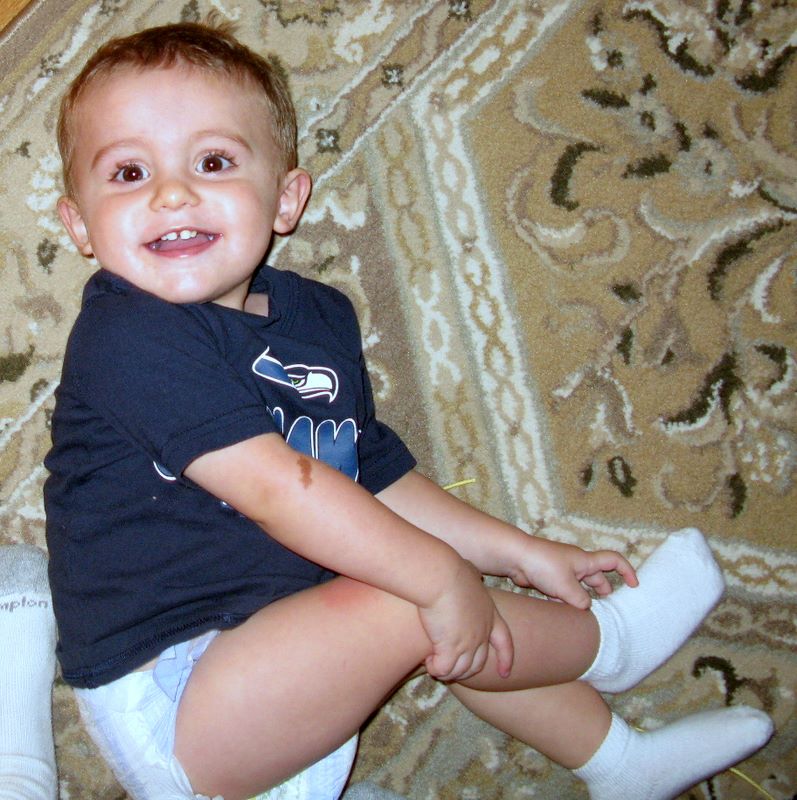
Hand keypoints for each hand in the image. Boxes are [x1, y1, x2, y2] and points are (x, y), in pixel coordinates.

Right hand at [418, 560, 513, 681]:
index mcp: (489, 615)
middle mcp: (481, 633)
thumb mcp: (470, 572)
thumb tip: (475, 575)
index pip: (504, 642)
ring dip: (449, 672)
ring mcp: (467, 643)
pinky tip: (429, 662)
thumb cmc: (452, 570)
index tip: (505, 673)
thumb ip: (474, 577)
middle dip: (466, 671)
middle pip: (478, 663)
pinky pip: (443, 669)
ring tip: (436, 666)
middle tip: (452, 670)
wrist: (441, 577)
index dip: (505, 658)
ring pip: (460, 670)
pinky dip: (436, 669)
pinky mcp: (449, 648)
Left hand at [505, 537, 637, 608]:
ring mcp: (562, 571)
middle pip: (597, 577)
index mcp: (586, 561)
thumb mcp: (567, 586)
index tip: (634, 586)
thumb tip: (586, 609)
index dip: (627, 571)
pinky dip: (566, 600)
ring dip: (583, 598)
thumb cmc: (543, 565)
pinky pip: (564, 591)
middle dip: (603, 590)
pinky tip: (563, 611)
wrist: (515, 558)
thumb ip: (581, 601)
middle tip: (608, 607)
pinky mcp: (549, 578)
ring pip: (580, 587)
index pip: (614, 561)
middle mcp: (577, 564)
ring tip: (585, 613)